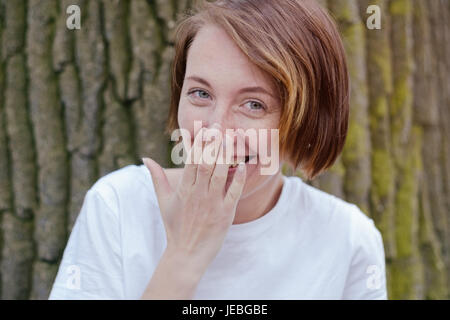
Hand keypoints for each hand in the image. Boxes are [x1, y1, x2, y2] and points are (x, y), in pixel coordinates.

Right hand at [142, 126, 246, 271]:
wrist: (185, 254)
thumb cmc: (175, 226)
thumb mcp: (164, 201)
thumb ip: (157, 178)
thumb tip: (145, 158)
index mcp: (183, 189)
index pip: (190, 160)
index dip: (196, 142)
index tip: (202, 127)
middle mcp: (197, 193)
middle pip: (205, 163)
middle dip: (211, 143)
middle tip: (218, 126)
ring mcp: (211, 203)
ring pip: (219, 174)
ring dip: (225, 155)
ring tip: (230, 138)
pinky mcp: (225, 214)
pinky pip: (233, 193)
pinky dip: (238, 179)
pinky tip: (244, 165)